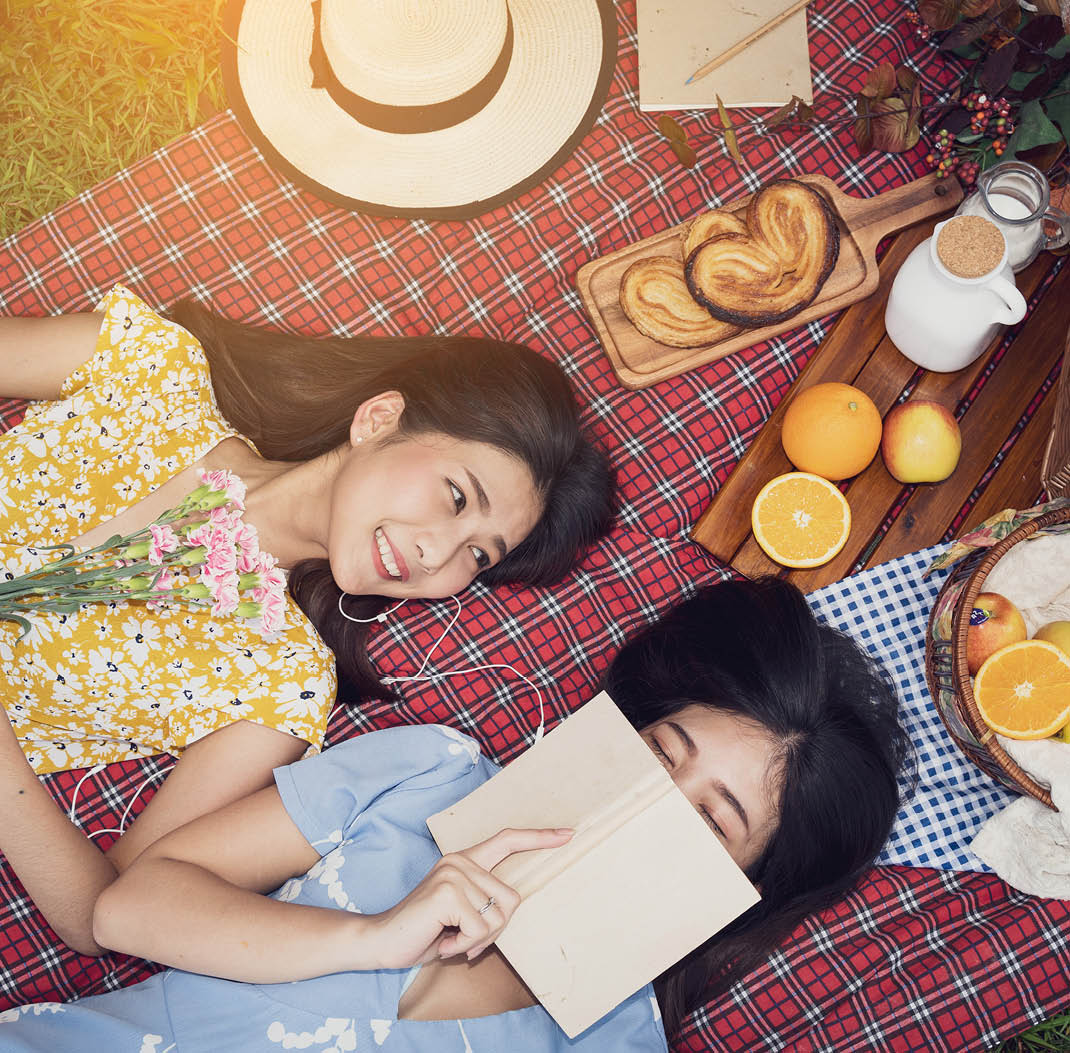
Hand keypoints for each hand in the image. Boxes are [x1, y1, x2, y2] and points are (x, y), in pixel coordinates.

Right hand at [368, 827, 571, 968]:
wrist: (381, 941)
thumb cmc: (424, 931)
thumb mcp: (461, 914)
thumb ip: (483, 902)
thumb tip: (514, 905)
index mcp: (465, 860)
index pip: (507, 840)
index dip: (539, 838)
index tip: (567, 834)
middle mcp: (460, 861)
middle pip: (512, 899)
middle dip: (494, 931)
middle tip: (463, 939)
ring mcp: (453, 874)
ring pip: (497, 919)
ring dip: (476, 941)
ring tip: (449, 938)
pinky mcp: (447, 893)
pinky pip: (479, 930)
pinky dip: (463, 946)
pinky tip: (441, 942)